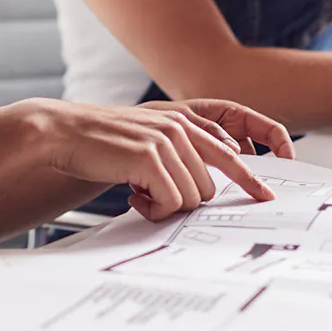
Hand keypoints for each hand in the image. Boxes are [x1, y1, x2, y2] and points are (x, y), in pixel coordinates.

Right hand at [28, 99, 281, 221]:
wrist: (64, 133)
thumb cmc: (102, 142)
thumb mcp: (146, 140)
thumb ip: (175, 152)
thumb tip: (198, 187)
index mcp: (182, 121)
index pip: (230, 152)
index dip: (250, 178)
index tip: (266, 197)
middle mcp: (179, 128)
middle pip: (209, 186)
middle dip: (184, 200)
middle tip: (153, 197)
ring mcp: (166, 141)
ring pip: (192, 197)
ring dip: (165, 205)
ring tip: (139, 194)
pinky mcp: (150, 157)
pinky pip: (171, 201)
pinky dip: (153, 209)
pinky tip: (133, 197)